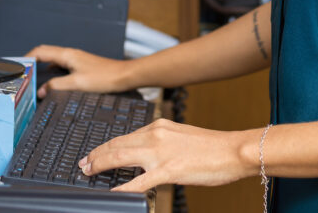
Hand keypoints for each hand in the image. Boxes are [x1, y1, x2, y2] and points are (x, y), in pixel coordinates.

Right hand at [24, 44, 133, 97]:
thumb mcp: (77, 84)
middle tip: (22, 72)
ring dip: (42, 66)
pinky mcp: (80, 65)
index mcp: (67, 55)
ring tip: (33, 77)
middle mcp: (70, 54)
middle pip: (45, 53)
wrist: (123, 76)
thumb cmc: (104, 78)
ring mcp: (75, 59)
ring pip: (53, 59)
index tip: (17, 65)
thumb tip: (42, 91)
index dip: (27, 57)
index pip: (41, 51)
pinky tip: (51, 81)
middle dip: (32, 61)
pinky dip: (52, 71)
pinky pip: (61, 65)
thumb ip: (57, 86)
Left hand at [78, 119, 257, 191]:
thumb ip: (162, 143)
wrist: (233, 150)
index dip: (106, 146)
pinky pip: (139, 181)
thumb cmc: (212, 147)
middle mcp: (155, 135)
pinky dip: (122, 187)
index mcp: (158, 126)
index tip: (95, 153)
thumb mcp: (180, 136)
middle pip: (116, 144)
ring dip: (101, 165)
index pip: (125, 136)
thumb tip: (147, 156)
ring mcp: (160, 152)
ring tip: (89, 172)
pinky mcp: (168, 170)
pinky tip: (113, 191)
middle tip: (84, 163)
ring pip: (121, 157)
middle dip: (97, 155)